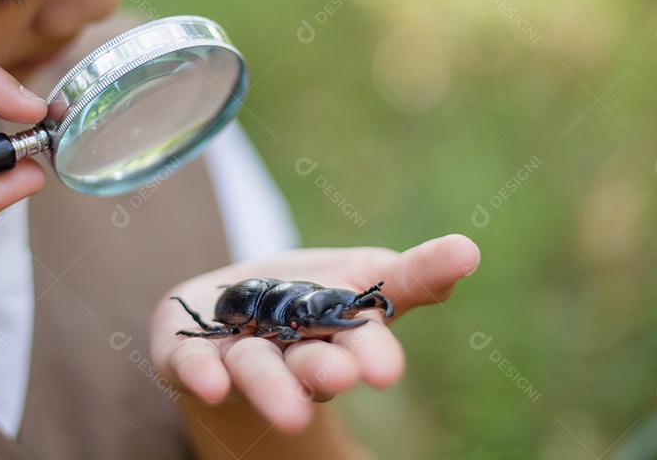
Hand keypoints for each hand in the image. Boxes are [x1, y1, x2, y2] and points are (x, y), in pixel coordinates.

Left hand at [151, 234, 479, 432]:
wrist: (230, 310)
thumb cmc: (309, 295)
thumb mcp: (364, 274)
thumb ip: (414, 273)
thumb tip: (469, 250)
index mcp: (337, 335)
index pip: (361, 341)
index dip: (372, 352)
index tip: (385, 368)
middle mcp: (291, 354)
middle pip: (310, 362)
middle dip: (325, 369)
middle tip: (342, 376)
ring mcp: (240, 357)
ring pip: (256, 369)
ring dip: (271, 386)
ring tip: (285, 406)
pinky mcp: (188, 356)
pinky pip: (191, 365)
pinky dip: (200, 373)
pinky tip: (208, 383)